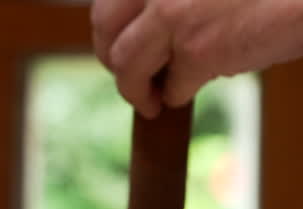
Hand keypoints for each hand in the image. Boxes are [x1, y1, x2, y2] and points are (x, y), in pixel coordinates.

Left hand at [92, 0, 302, 116]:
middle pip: (105, 27)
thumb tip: (159, 28)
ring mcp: (173, 13)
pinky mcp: (197, 50)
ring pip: (125, 64)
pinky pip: (169, 87)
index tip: (123, 43)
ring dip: (134, 89)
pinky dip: (175, 97)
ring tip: (151, 101)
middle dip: (111, 58)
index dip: (114, 26)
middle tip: (129, 77)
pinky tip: (185, 96)